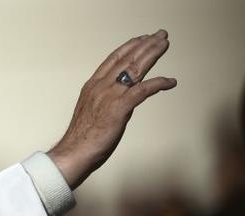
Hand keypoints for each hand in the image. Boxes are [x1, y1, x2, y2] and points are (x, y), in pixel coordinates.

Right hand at [48, 30, 176, 188]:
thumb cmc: (82, 137)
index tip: (141, 39)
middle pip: (127, 59)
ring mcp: (110, 96)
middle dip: (145, 45)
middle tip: (160, 35)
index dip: (129, 47)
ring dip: (152, 54)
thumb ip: (105, 101)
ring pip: (135, 68)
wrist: (74, 151)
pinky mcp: (119, 108)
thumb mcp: (91, 111)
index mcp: (93, 86)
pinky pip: (143, 90)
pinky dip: (158, 83)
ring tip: (165, 44)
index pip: (113, 59)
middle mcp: (101, 86)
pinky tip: (170, 81)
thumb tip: (121, 101)